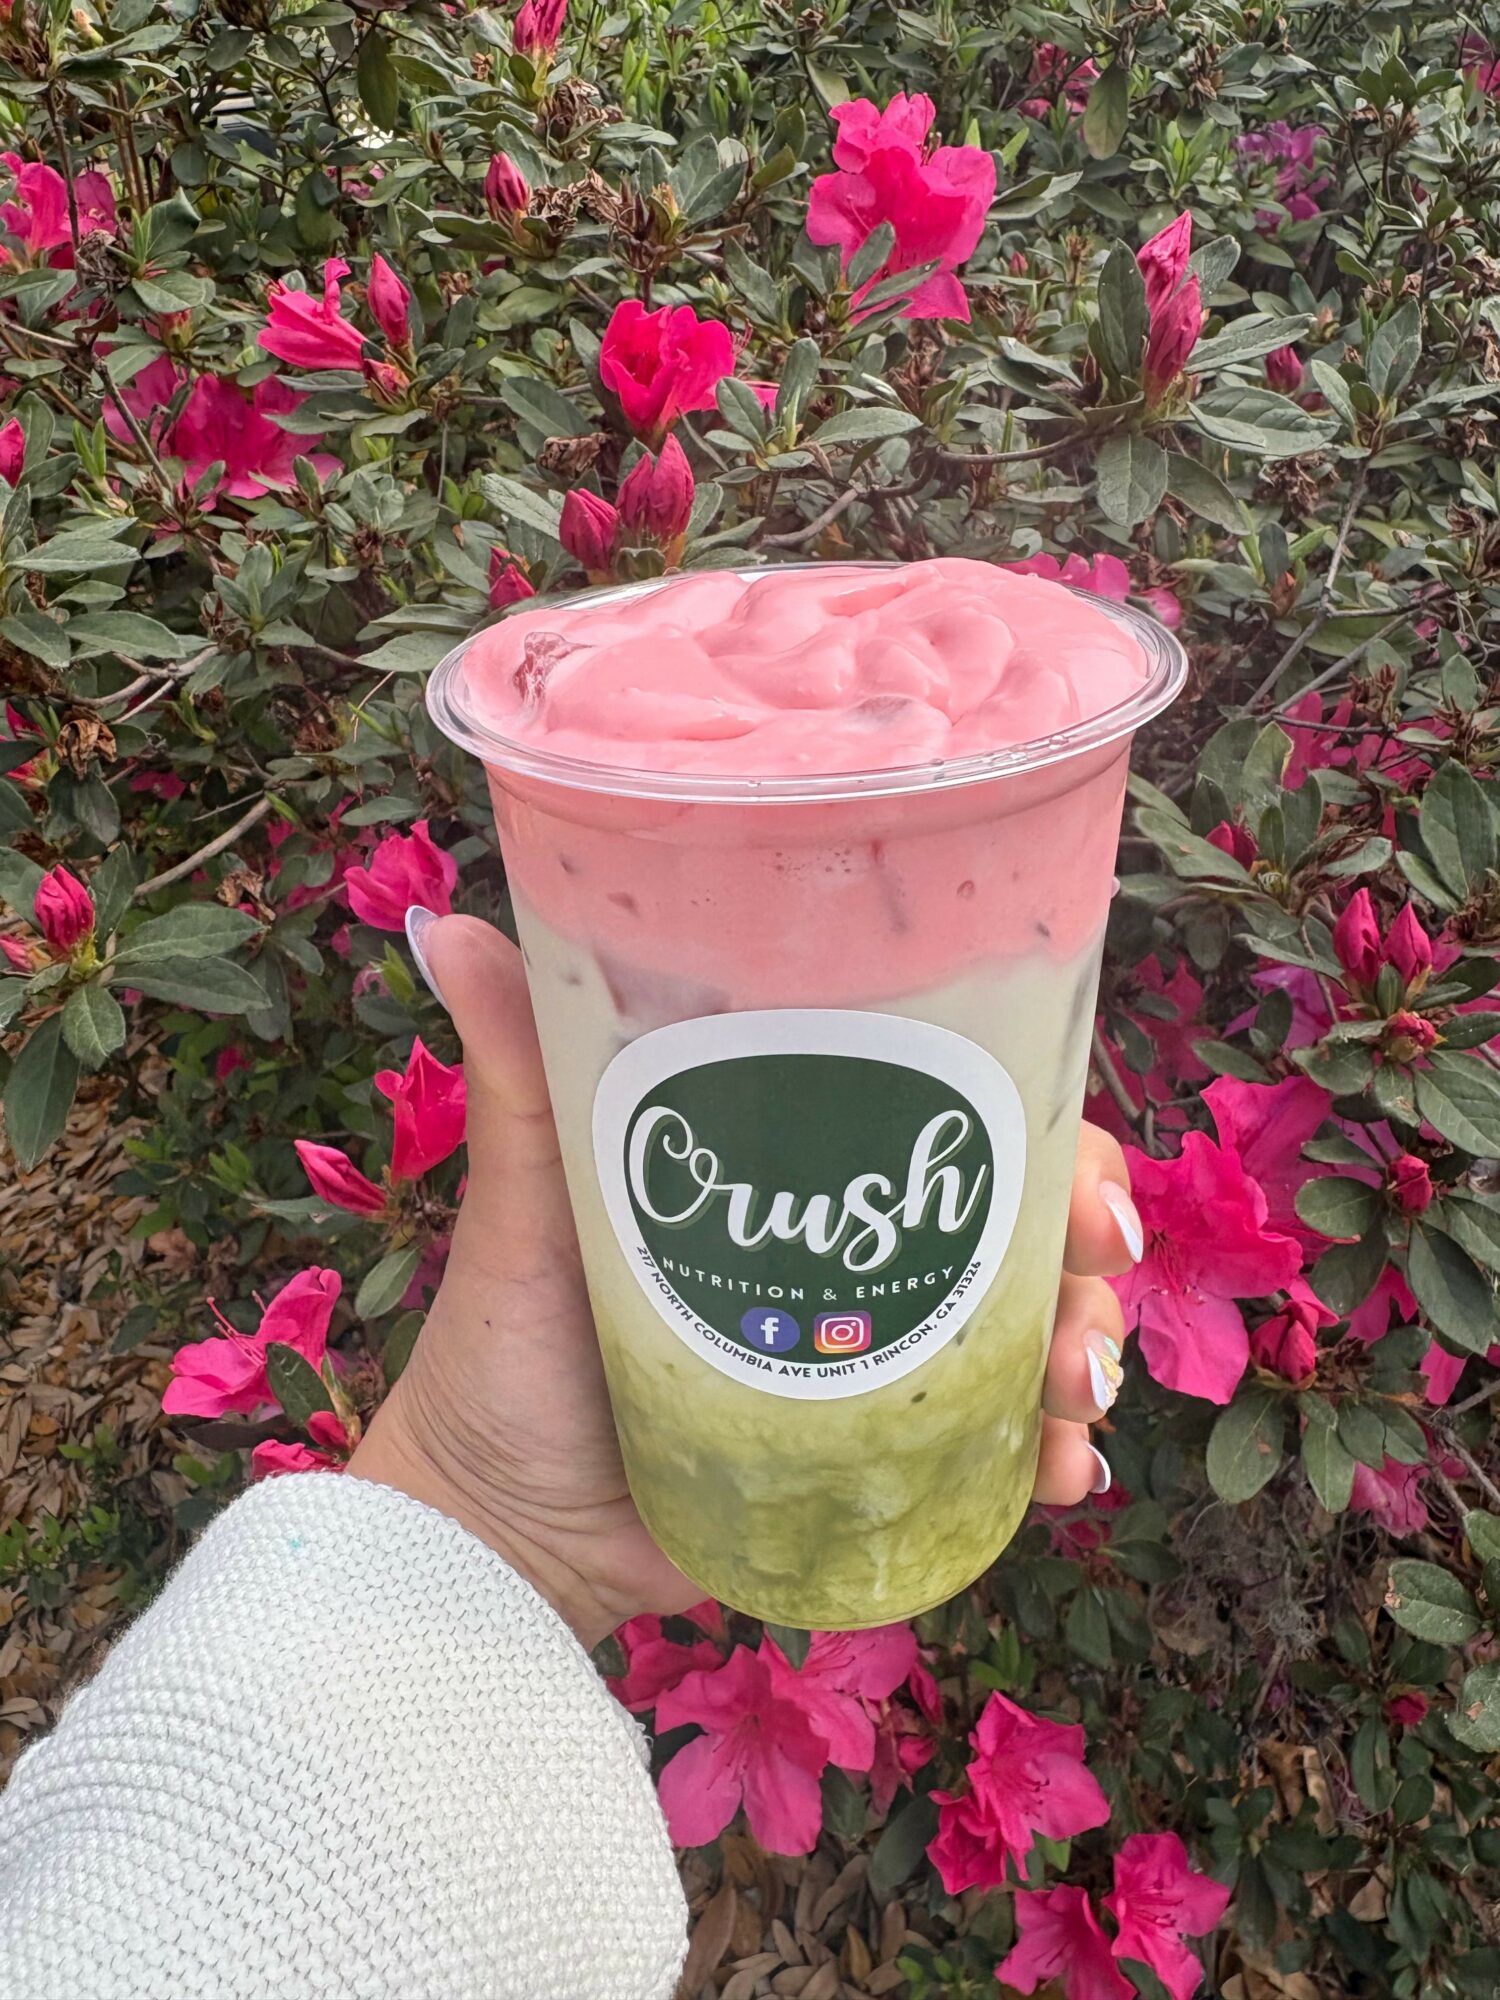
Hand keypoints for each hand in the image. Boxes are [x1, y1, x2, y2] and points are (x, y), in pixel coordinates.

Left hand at [350, 915, 1140, 1648]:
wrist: (495, 1530)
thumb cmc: (503, 1346)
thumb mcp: (527, 1194)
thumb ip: (519, 1070)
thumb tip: (451, 927)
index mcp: (792, 1173)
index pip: (937, 1123)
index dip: (1034, 1126)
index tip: (1076, 1161)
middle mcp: (849, 1263)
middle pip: (1014, 1225)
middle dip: (1087, 1242)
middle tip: (1098, 1270)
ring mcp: (869, 1367)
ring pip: (1026, 1335)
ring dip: (1084, 1349)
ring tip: (1075, 1394)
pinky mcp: (869, 1468)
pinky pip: (987, 1454)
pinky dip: (1044, 1459)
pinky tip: (1059, 1476)